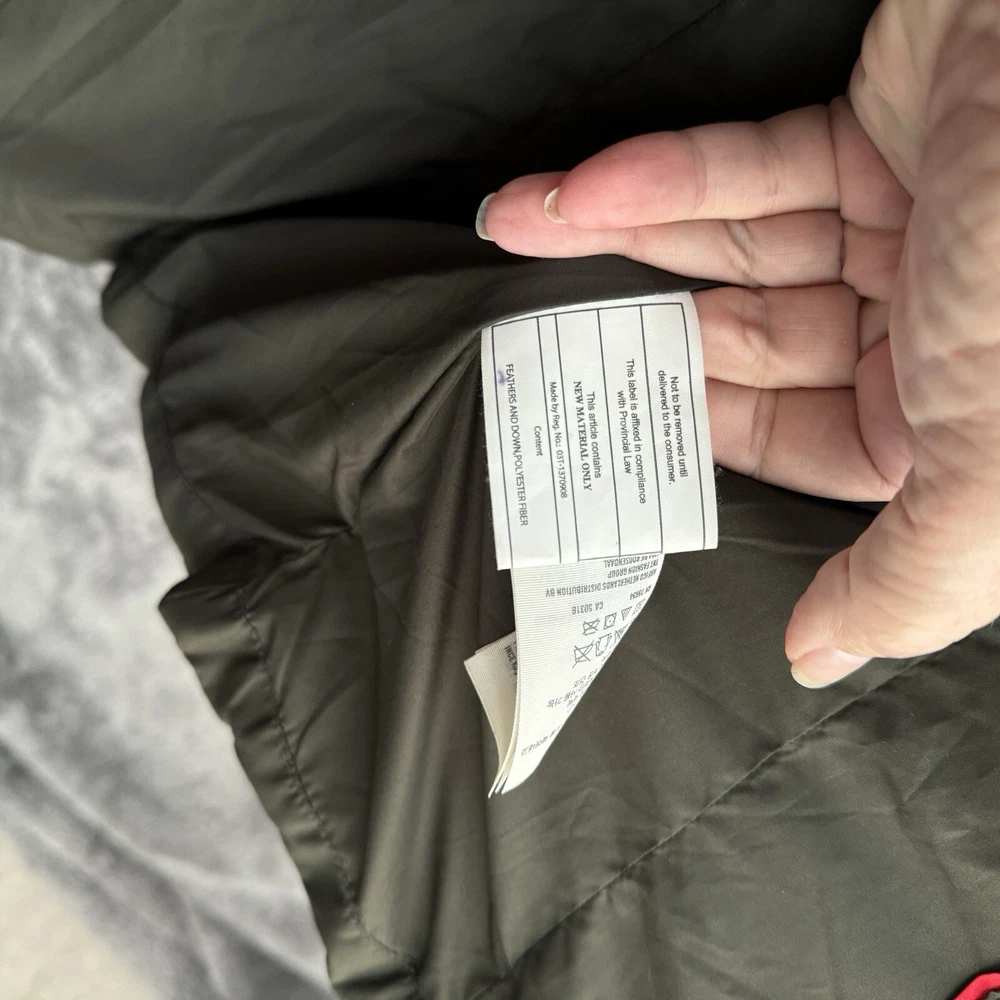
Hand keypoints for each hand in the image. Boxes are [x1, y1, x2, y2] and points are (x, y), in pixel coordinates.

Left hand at [475, 0, 999, 686]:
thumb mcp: (993, 465)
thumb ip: (909, 575)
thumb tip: (819, 656)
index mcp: (949, 420)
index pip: (800, 447)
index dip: (702, 435)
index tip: (614, 423)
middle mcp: (925, 329)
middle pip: (751, 345)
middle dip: (646, 333)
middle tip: (549, 332)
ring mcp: (897, 227)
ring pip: (733, 252)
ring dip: (621, 243)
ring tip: (525, 237)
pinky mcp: (872, 136)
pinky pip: (746, 167)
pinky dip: (659, 178)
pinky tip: (577, 193)